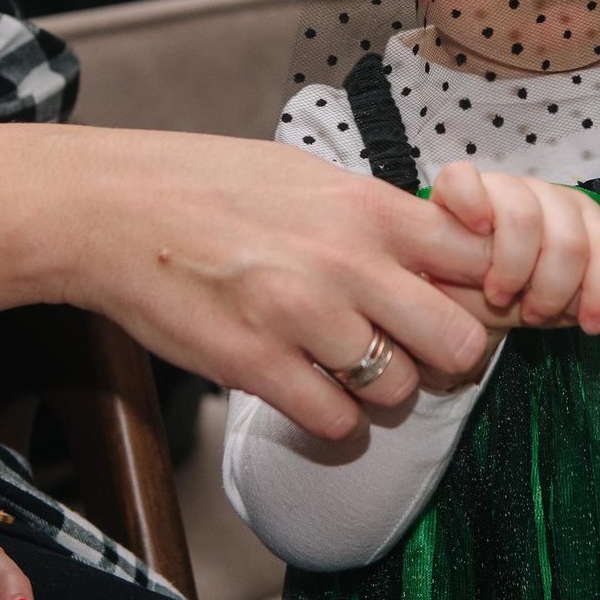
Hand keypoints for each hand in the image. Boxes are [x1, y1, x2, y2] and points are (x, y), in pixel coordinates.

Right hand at [0, 125, 495, 440]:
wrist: (113, 209)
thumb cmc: (210, 185)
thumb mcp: (311, 177)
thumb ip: (379, 217)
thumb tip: (446, 250)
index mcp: (369, 208)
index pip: (483, 260)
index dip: (487, 291)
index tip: (465, 301)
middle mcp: (348, 262)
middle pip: (461, 342)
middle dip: (444, 355)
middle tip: (412, 348)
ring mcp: (302, 316)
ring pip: (399, 390)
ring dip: (380, 388)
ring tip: (343, 363)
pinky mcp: (255, 365)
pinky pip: (334, 422)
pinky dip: (329, 418)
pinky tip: (305, 387)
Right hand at [417, 162, 599, 387]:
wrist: (453, 299)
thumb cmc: (510, 297)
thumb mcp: (558, 307)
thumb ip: (598, 304)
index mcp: (581, 222)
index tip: (591, 325)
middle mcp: (547, 199)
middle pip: (571, 238)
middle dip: (556, 289)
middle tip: (535, 315)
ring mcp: (503, 187)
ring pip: (524, 216)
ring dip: (515, 267)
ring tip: (500, 297)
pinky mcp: (456, 185)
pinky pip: (463, 179)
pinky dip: (472, 204)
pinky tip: (475, 231)